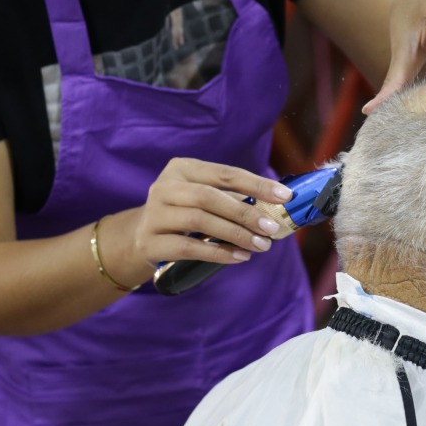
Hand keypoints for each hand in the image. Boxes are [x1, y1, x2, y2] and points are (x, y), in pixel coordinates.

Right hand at [117, 158, 294, 278]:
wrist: (140, 238)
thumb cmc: (184, 213)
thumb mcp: (203, 197)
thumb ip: (233, 198)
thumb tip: (275, 207)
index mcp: (182, 168)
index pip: (224, 173)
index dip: (256, 184)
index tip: (284, 196)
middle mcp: (164, 187)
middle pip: (209, 197)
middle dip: (245, 213)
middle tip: (272, 228)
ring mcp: (154, 215)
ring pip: (199, 221)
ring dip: (235, 234)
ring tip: (261, 245)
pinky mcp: (150, 242)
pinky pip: (188, 248)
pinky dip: (217, 253)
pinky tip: (239, 257)